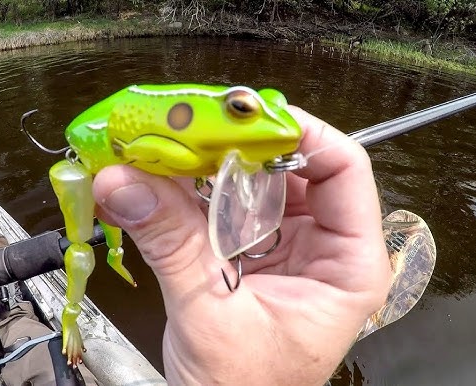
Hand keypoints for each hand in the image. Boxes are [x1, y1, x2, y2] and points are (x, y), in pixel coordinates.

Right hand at [93, 106, 390, 384]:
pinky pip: (228, 204)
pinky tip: (164, 178)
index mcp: (347, 265)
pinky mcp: (252, 251)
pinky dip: (196, 190)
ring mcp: (288, 246)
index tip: (244, 114)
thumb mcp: (209, 313)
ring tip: (170, 147)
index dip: (298, 131)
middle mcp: (324, 247)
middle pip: (294, 166)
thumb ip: (170, 241)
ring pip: (256, 181)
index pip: (344, 168)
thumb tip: (127, 181)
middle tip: (192, 127)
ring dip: (212, 164)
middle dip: (240, 145)